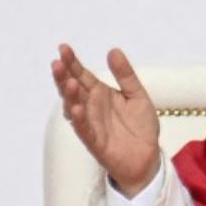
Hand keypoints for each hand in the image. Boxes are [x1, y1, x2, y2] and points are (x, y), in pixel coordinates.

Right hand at [51, 44, 161, 194]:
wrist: (148, 156)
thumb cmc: (141, 127)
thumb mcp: (137, 95)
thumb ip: (125, 75)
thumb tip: (113, 50)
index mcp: (100, 93)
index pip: (82, 75)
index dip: (72, 62)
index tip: (63, 48)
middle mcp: (91, 106)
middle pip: (72, 88)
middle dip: (63, 76)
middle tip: (57, 63)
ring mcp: (91, 123)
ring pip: (73, 107)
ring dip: (69, 95)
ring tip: (68, 82)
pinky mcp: (95, 141)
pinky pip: (84, 129)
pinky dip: (79, 119)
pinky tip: (75, 109)